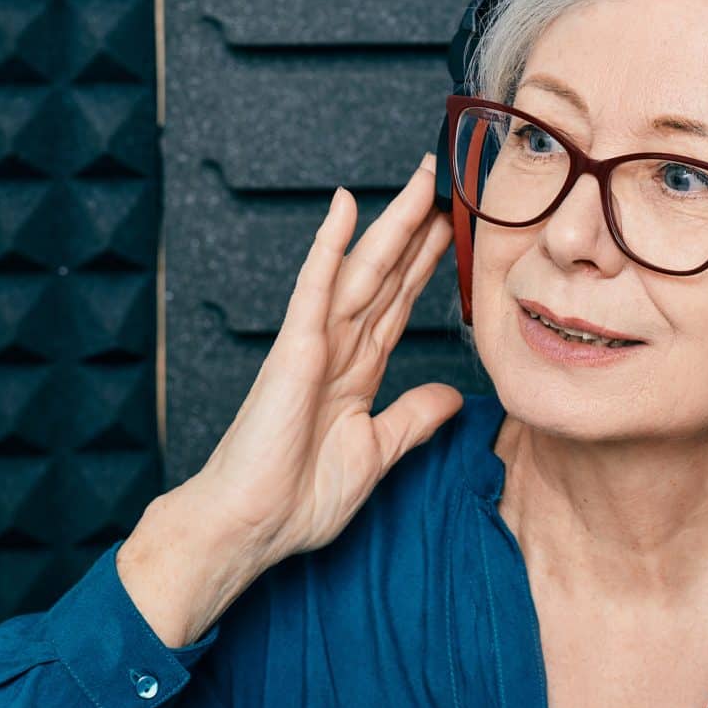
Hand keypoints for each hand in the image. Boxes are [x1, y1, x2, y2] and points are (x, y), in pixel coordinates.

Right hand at [118, 154, 462, 644]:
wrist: (251, 527)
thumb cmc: (298, 498)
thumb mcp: (377, 454)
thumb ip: (412, 419)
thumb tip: (453, 395)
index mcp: (356, 372)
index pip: (399, 304)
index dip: (427, 265)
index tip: (456, 230)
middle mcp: (338, 348)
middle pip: (387, 276)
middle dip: (418, 229)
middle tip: (447, 180)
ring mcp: (315, 345)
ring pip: (362, 270)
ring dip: (391, 224)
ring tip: (422, 181)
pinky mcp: (293, 351)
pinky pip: (316, 289)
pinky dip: (329, 246)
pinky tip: (344, 206)